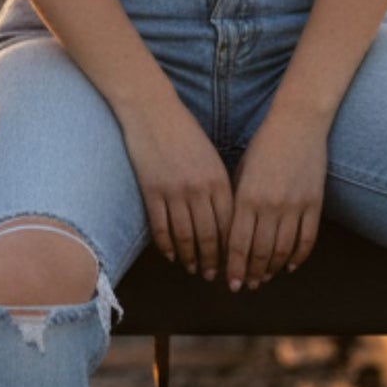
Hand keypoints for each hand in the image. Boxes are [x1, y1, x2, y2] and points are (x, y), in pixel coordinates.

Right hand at [117, 80, 232, 280]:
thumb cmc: (184, 132)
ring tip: (194, 269)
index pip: (230, 224)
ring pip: (185, 236)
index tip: (234, 263)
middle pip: (209, 235)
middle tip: (214, 276)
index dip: (232, 248)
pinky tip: (171, 255)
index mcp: (219, 180)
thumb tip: (225, 219)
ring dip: (191, 257)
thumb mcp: (210, 158)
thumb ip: (219, 186)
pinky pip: (161, 226)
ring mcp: (174, 191)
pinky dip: (167, 245)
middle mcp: (199, 189)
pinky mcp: (152, 191)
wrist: (152, 111)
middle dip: (213, 260)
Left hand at [226, 113, 327, 291]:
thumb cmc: (262, 146)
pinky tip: (290, 266)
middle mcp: (271, 206)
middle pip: (261, 252)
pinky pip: (307, 239)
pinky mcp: (315, 203)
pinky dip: (298, 256)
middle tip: (247, 286)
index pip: (238, 243)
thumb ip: (236, 203)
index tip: (231, 283)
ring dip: (273, 268)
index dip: (235, 267)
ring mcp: (295, 206)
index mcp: (247, 198)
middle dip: (252, 273)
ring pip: (283, 249)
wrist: (297, 125)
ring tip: (265, 278)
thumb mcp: (241, 172)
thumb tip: (230, 234)